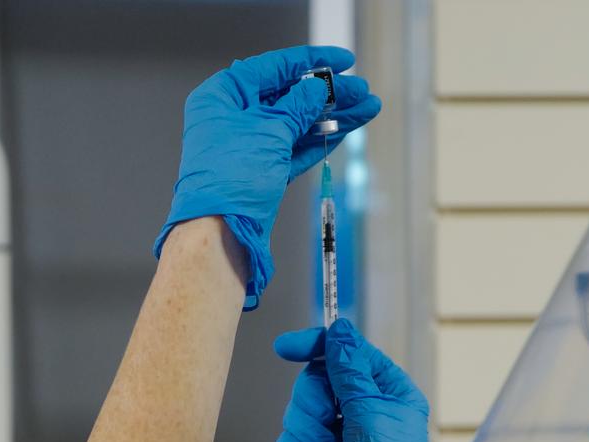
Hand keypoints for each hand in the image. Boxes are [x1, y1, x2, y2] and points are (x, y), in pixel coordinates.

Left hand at [154, 46, 380, 308]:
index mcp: (225, 96)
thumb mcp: (270, 131)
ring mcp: (251, 146)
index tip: (344, 61)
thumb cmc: (231, 178)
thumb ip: (298, 106)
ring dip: (333, 117)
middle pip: (290, 96)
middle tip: (363, 91)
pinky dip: (321, 140)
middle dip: (329, 94)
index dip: (311, 62)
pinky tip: (346, 130)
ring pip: (299, 124)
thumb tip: (317, 88)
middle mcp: (236, 117)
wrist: (221, 233)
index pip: (274, 68)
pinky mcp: (265, 171)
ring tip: (367, 110)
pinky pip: (298, 148)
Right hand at [274, 319, 434, 441]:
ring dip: (304, 427)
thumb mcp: (371, 413)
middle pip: (317, 378)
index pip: (347, 354)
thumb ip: (349, 369)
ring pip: (300, 407)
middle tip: (325, 424)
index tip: (287, 347)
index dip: (317, 346)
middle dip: (312, 399)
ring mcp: (340, 434)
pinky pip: (292, 436)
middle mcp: (364, 410)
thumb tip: (340, 330)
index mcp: (388, 392)